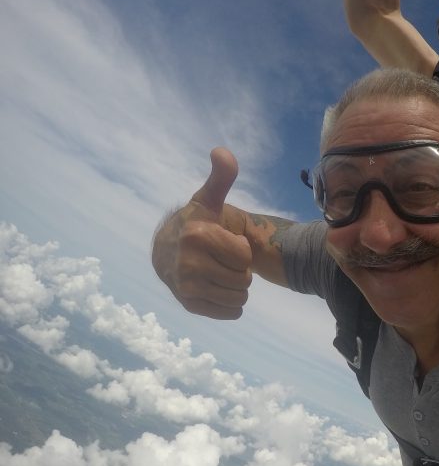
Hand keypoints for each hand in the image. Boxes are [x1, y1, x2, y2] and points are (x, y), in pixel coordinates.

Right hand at [152, 147, 252, 319]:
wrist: (166, 253)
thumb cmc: (196, 224)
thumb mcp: (209, 201)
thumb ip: (221, 178)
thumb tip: (222, 152)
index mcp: (198, 235)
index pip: (245, 256)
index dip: (240, 249)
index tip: (223, 241)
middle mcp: (189, 264)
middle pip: (243, 279)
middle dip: (239, 269)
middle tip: (221, 258)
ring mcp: (187, 287)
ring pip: (239, 298)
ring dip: (237, 287)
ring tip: (219, 272)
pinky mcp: (189, 306)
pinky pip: (231, 313)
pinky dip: (231, 304)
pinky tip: (217, 288)